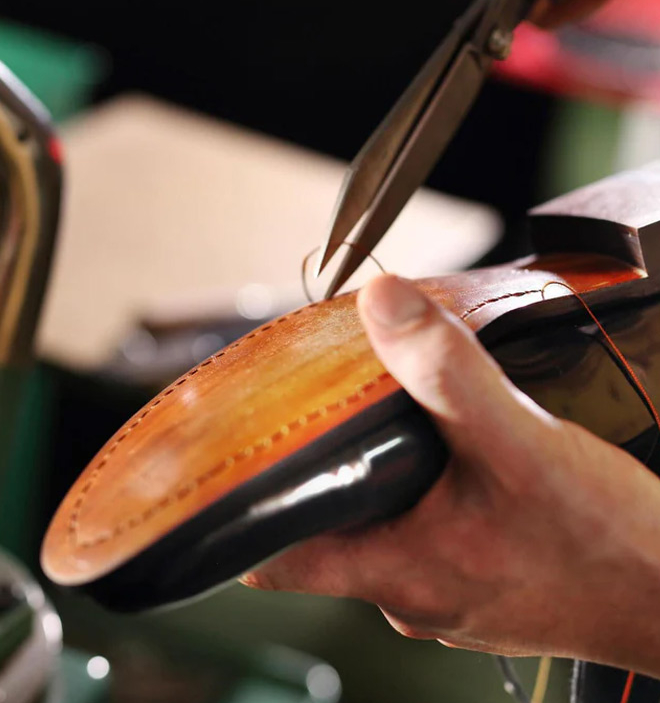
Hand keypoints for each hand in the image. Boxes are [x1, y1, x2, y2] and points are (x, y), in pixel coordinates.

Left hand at [242, 276, 659, 676]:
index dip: (244, 502)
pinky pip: (425, 527)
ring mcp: (443, 586)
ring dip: (375, 472)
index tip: (235, 451)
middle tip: (321, 406)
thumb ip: (445, 370)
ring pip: (379, 522)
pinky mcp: (476, 574)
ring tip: (386, 418)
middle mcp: (407, 587)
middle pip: (325, 526)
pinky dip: (420, 487)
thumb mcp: (518, 442)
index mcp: (393, 569)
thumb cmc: (604, 542)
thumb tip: (381, 300)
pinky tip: (446, 454)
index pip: (274, 553)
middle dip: (321, 465)